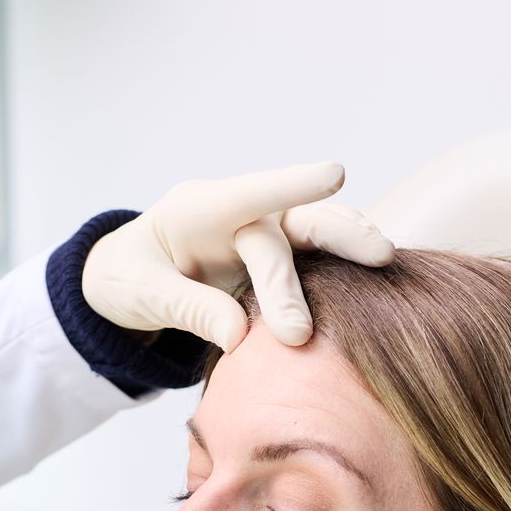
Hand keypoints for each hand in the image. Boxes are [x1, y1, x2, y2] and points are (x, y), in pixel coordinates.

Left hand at [82, 162, 395, 349]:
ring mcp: (260, 240)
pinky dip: (344, 272)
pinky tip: (380, 280)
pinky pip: (314, 267)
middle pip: (294, 219)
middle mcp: (238, 217)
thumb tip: (241, 336)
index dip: (293, 181)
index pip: (249, 193)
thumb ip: (189, 309)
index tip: (336, 174)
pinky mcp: (274, 268)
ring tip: (385, 260)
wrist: (125, 283)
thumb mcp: (141, 294)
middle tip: (376, 256)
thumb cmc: (127, 280)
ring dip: (349, 245)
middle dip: (336, 233)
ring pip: (313, 235)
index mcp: (199, 209)